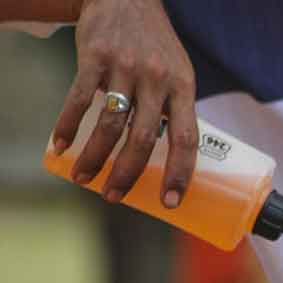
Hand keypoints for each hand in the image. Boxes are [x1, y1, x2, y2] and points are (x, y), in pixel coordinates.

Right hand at [53, 0, 197, 207]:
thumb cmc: (155, 46)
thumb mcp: (177, 74)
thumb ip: (174, 109)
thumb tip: (169, 158)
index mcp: (183, 87)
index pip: (187, 138)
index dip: (180, 172)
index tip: (171, 200)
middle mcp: (157, 79)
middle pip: (144, 137)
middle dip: (128, 173)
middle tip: (114, 196)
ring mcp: (125, 67)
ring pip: (109, 123)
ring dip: (95, 157)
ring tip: (84, 179)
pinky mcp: (94, 56)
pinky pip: (78, 98)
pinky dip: (67, 125)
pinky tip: (59, 146)